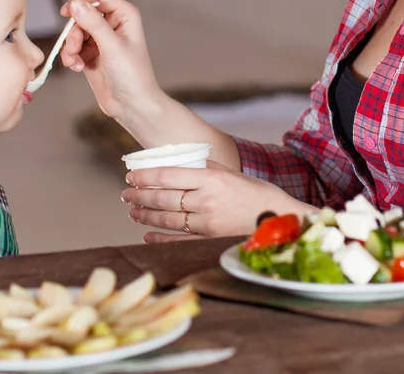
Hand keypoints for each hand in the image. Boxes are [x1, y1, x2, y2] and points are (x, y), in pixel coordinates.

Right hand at [60, 0, 162, 122]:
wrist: (132, 105)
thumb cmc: (132, 75)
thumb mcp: (112, 46)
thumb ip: (93, 23)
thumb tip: (75, 4)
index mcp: (124, 15)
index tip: (67, 13)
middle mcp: (112, 24)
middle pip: (81, 14)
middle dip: (73, 31)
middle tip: (74, 48)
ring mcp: (101, 39)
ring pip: (74, 32)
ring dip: (70, 46)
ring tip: (75, 62)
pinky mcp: (91, 54)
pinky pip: (73, 47)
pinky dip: (71, 56)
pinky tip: (77, 68)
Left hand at [121, 161, 314, 243]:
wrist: (278, 219)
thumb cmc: (255, 192)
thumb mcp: (230, 173)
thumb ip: (204, 168)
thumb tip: (179, 164)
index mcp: (210, 179)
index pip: (168, 176)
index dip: (145, 176)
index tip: (130, 175)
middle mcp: (206, 200)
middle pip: (163, 198)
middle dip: (140, 196)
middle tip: (126, 194)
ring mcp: (206, 222)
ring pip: (166, 219)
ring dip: (145, 215)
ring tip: (132, 211)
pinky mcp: (209, 239)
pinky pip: (178, 239)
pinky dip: (159, 238)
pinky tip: (146, 235)